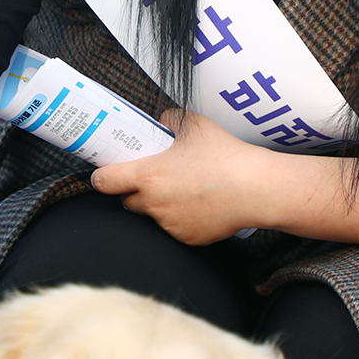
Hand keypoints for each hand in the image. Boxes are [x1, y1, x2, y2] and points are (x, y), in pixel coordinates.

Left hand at [93, 109, 358, 246]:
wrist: (257, 189)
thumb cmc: (225, 156)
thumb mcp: (196, 126)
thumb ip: (171, 120)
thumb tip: (162, 121)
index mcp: (148, 176)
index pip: (105, 182)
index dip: (101, 177)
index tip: (103, 174)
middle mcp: (154, 205)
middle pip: (127, 202)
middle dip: (134, 192)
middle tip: (152, 179)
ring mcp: (170, 225)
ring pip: (152, 216)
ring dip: (158, 206)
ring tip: (182, 190)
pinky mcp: (187, 239)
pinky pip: (174, 228)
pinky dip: (180, 219)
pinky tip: (199, 205)